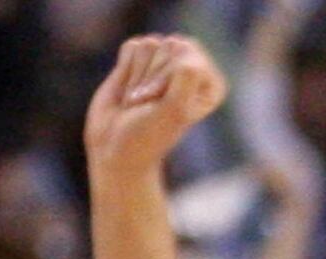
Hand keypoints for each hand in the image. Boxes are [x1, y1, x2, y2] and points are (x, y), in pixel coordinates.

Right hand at [85, 34, 227, 180]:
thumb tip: (179, 46)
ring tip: (139, 100)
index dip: (168, 80)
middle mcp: (191, 70)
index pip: (188, 57)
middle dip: (154, 77)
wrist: (115, 147)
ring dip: (139, 76)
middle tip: (148, 105)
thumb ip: (186, 77)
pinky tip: (129, 90)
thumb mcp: (174, 111)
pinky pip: (133, 46)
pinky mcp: (140, 60)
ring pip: (150, 44)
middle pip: (171, 45)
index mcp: (210, 84)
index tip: (162, 106)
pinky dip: (126, 68)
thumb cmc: (148, 135)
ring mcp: (164, 63)